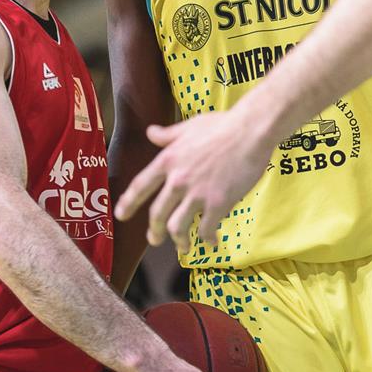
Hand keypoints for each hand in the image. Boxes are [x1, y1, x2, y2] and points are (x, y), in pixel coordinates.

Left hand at [114, 109, 271, 251]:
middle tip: (154, 239)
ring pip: (178, 227)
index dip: (128, 202)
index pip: (140, 185)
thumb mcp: (189, 126)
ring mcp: (197, 193)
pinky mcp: (218, 203)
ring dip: (179, 241)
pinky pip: (207, 228)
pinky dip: (208, 239)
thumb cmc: (223, 124)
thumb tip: (151, 132)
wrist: (250, 130)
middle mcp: (178, 179)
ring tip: (183, 246)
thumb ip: (168, 134)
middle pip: (157, 214)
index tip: (121, 215)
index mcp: (168, 160)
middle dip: (154, 231)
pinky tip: (212, 242)